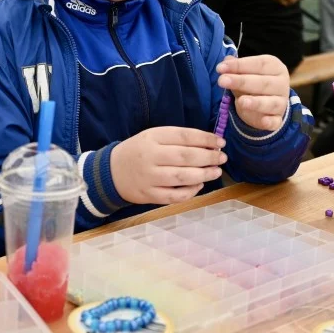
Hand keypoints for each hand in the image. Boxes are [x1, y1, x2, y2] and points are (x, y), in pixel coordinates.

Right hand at [109, 127, 227, 205]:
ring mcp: (149, 178)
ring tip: (216, 171)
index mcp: (152, 138)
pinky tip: (199, 185)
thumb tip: (209, 145)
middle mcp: (150, 157)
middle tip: (222, 158)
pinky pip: (175, 196)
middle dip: (209, 157)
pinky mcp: (149, 195)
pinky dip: (191, 191)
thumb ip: (177, 139)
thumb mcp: (152, 137)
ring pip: (182, 177)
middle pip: (185, 157)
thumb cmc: (138, 152)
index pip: (184, 136)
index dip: (205, 139)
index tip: (220, 142)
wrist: (111, 172)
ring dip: (204, 174)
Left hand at [216, 55, 290, 131]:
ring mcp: (281, 102)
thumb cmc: (253, 82)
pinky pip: (275, 121)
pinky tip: (263, 121)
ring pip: (271, 103)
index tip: (220, 68)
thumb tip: (226, 61)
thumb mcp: (244, 73)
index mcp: (275, 67)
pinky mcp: (278, 119)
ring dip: (256, 102)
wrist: (266, 103)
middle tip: (222, 81)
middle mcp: (281, 84)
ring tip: (241, 101)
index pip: (259, 64)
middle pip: (263, 83)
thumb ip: (235, 68)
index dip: (239, 65)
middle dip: (242, 82)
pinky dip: (270, 122)